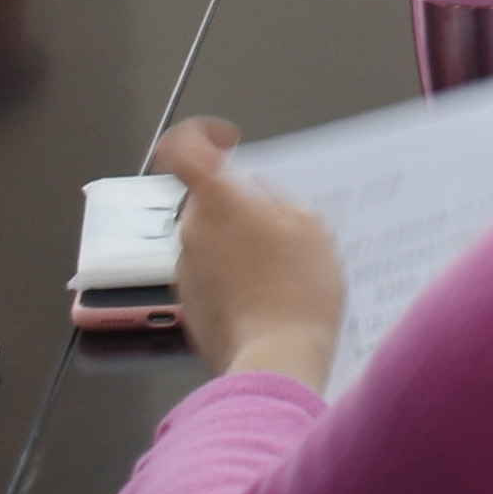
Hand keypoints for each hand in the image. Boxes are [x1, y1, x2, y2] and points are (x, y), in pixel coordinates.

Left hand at [150, 118, 346, 389]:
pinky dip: (234, 273)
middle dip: (238, 202)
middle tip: (279, 221)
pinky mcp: (191, 303)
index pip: (182, 147)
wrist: (277, 358)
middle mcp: (191, 232)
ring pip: (210, 237)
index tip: (228, 143)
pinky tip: (268, 291)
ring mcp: (186, 270)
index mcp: (217, 201)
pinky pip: (211, 271)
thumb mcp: (309, 225)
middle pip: (205, 198)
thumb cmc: (297, 292)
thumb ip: (277, 197)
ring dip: (238, 240)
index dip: (201, 135)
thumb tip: (258, 195)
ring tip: (281, 264)